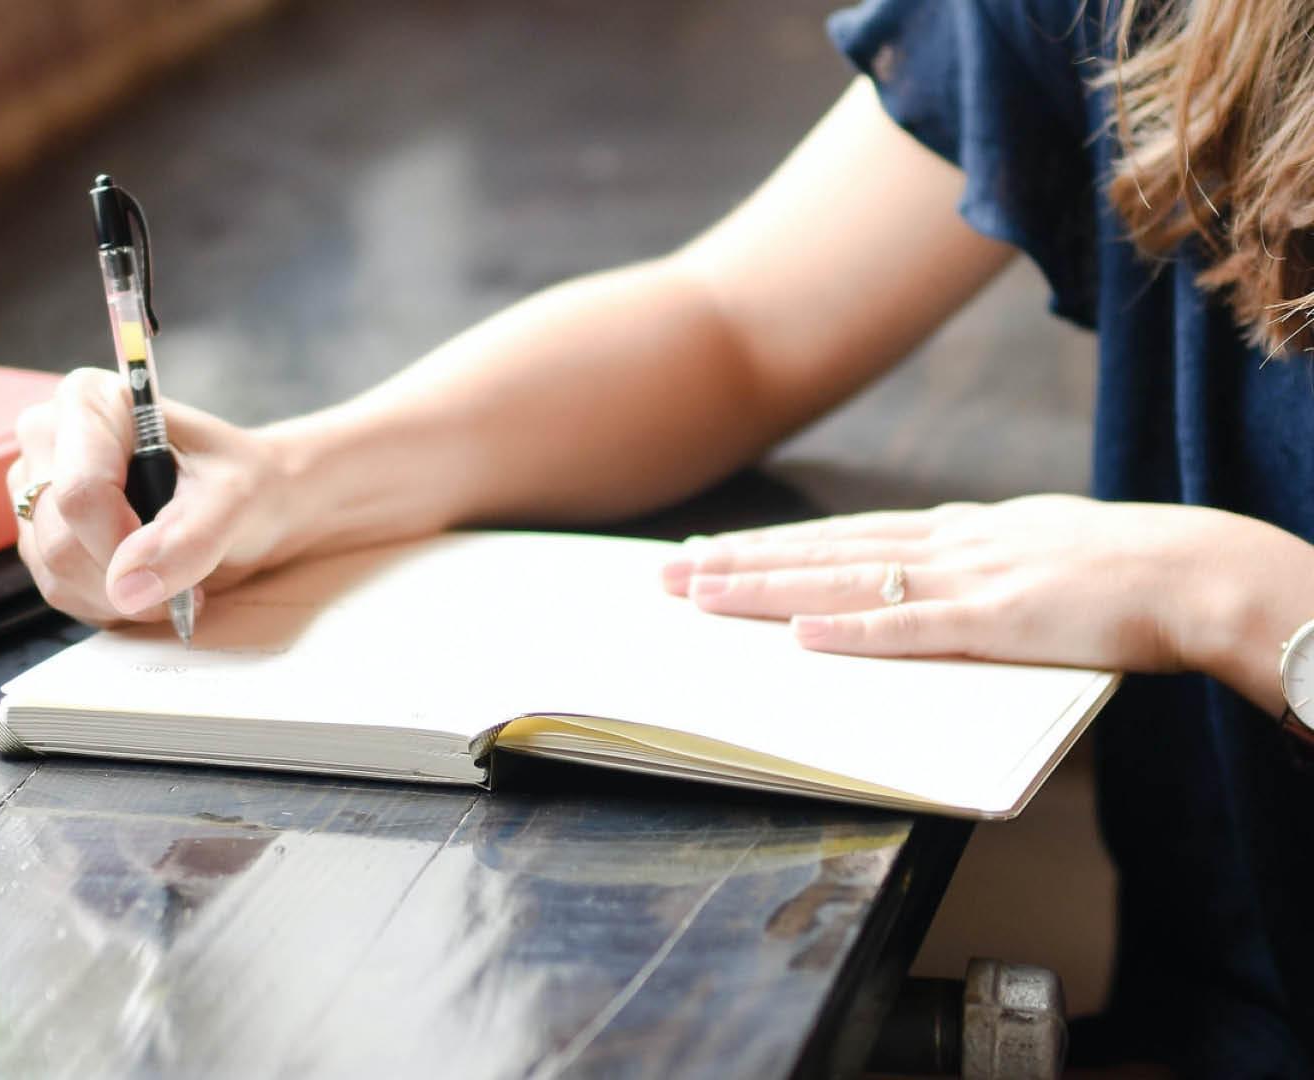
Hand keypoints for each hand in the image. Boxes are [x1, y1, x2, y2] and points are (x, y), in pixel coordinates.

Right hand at [6, 368, 294, 626]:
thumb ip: (187, 538)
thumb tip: (128, 586)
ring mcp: (36, 488)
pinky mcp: (39, 533)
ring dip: (121, 597)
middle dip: (127, 577)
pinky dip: (109, 603)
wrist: (254, 503)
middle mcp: (49, 437)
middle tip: (185, 576)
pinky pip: (60, 590)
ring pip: (55, 573)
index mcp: (89, 401)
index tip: (174, 562)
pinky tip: (145, 582)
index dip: (122, 542)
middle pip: (61, 539)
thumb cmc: (244, 481)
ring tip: (171, 577)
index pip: (80, 491)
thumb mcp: (236, 498)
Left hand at [661, 495, 1313, 704]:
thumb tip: (921, 576)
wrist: (1197, 571)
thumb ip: (970, 563)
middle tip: (664, 573)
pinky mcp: (999, 622)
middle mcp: (947, 544)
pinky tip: (799, 635)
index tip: (706, 551)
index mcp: (954, 531)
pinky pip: (911, 629)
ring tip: (700, 594)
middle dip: (737, 562)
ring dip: (768, 588)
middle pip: (820, 550)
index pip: (839, 535)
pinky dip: (852, 630)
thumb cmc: (1120, 572)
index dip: (768, 545)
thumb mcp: (1029, 552)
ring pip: (845, 580)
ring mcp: (969, 579)